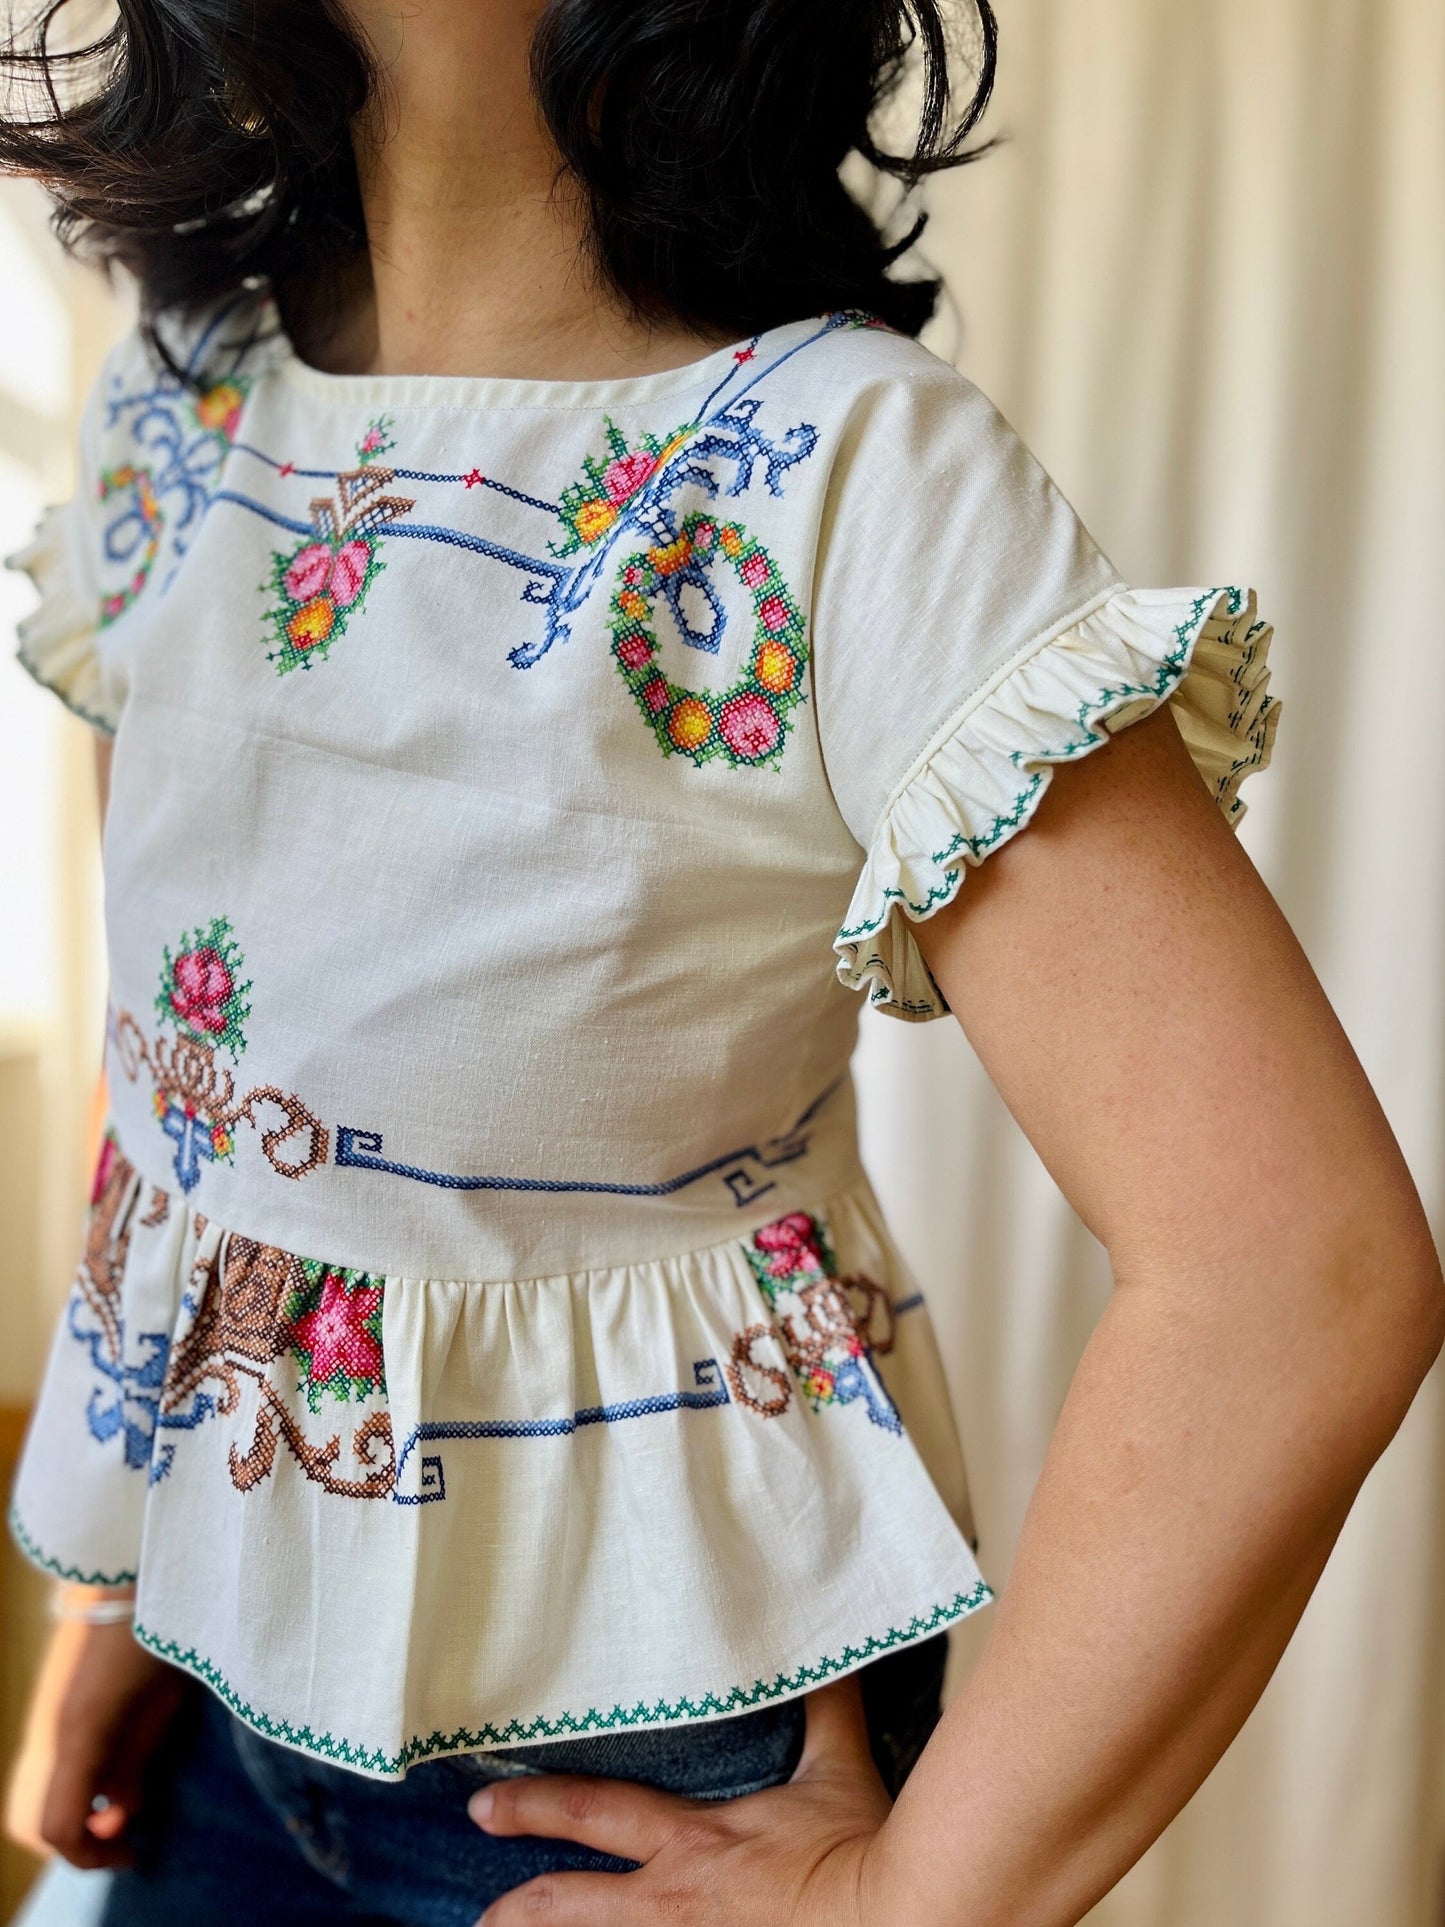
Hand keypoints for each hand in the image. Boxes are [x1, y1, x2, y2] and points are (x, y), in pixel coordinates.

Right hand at [5, 1600, 189, 1868]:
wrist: (140, 1582)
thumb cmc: (163, 1637)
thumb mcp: (162, 1704)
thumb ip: (135, 1763)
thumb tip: (119, 1813)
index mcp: (81, 1738)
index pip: (60, 1827)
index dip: (92, 1855)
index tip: (133, 1853)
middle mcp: (63, 1735)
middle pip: (51, 1819)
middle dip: (87, 1841)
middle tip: (131, 1838)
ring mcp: (65, 1722)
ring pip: (59, 1794)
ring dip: (89, 1815)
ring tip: (133, 1806)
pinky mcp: (76, 1711)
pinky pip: (72, 1768)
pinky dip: (92, 1789)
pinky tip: (130, 1776)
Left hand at [470, 1676, 902, 1924]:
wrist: (901, 1917)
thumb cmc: (863, 1852)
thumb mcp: (838, 1771)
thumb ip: (821, 1710)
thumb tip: (820, 1644)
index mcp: (694, 1843)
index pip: (595, 1813)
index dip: (533, 1807)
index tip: (481, 1805)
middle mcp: (673, 1902)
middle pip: (568, 1907)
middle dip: (515, 1910)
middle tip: (475, 1917)